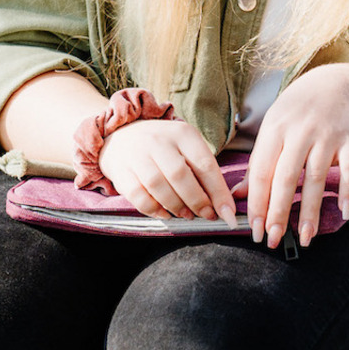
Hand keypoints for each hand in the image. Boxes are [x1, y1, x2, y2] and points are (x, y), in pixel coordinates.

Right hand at [98, 117, 239, 222]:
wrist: (123, 135)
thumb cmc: (164, 146)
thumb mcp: (186, 147)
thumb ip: (202, 170)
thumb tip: (222, 203)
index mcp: (183, 133)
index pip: (205, 164)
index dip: (218, 191)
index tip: (228, 212)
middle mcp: (159, 141)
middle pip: (181, 175)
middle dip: (197, 201)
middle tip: (207, 215)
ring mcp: (137, 154)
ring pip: (158, 186)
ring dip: (176, 206)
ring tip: (187, 215)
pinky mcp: (120, 170)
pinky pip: (137, 195)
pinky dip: (154, 210)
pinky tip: (165, 214)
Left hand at [237, 65, 348, 248]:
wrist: (335, 85)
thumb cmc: (297, 113)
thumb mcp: (272, 129)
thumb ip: (257, 162)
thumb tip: (236, 196)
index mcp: (275, 130)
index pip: (262, 172)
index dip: (257, 203)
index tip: (255, 230)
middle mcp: (300, 132)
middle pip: (286, 178)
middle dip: (279, 212)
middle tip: (273, 239)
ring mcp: (327, 135)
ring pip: (316, 177)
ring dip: (311, 211)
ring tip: (305, 237)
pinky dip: (348, 190)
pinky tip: (343, 212)